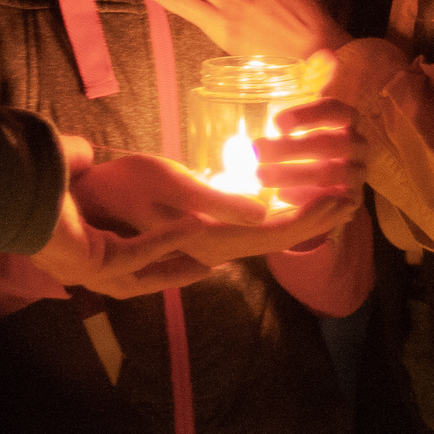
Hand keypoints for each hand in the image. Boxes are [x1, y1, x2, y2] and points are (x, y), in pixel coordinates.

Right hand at [31, 149, 360, 295]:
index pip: (277, 233)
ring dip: (298, 218)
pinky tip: (280, 204)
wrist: (80, 203)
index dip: (314, 217)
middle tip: (353, 198)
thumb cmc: (120, 187)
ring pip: (263, 235)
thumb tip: (264, 211)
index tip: (346, 198)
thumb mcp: (169, 184)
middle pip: (276, 237)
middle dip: (316, 218)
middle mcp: (212, 249)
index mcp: (211, 241)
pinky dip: (273, 216)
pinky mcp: (193, 232)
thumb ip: (218, 200)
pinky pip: (246, 230)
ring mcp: (202, 244)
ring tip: (328, 200)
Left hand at [251, 96, 367, 205]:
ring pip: (330, 172)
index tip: (275, 123)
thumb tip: (241, 136)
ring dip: (293, 174)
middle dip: (290, 148)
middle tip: (257, 151)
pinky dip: (306, 197)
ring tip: (261, 177)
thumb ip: (279, 127)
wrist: (328, 183)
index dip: (306, 115)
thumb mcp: (295, 129)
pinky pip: (332, 198)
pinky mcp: (353, 198)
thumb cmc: (303, 146)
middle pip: (328, 143)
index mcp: (347, 120)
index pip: (333, 110)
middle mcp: (358, 144)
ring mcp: (358, 172)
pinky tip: (281, 195)